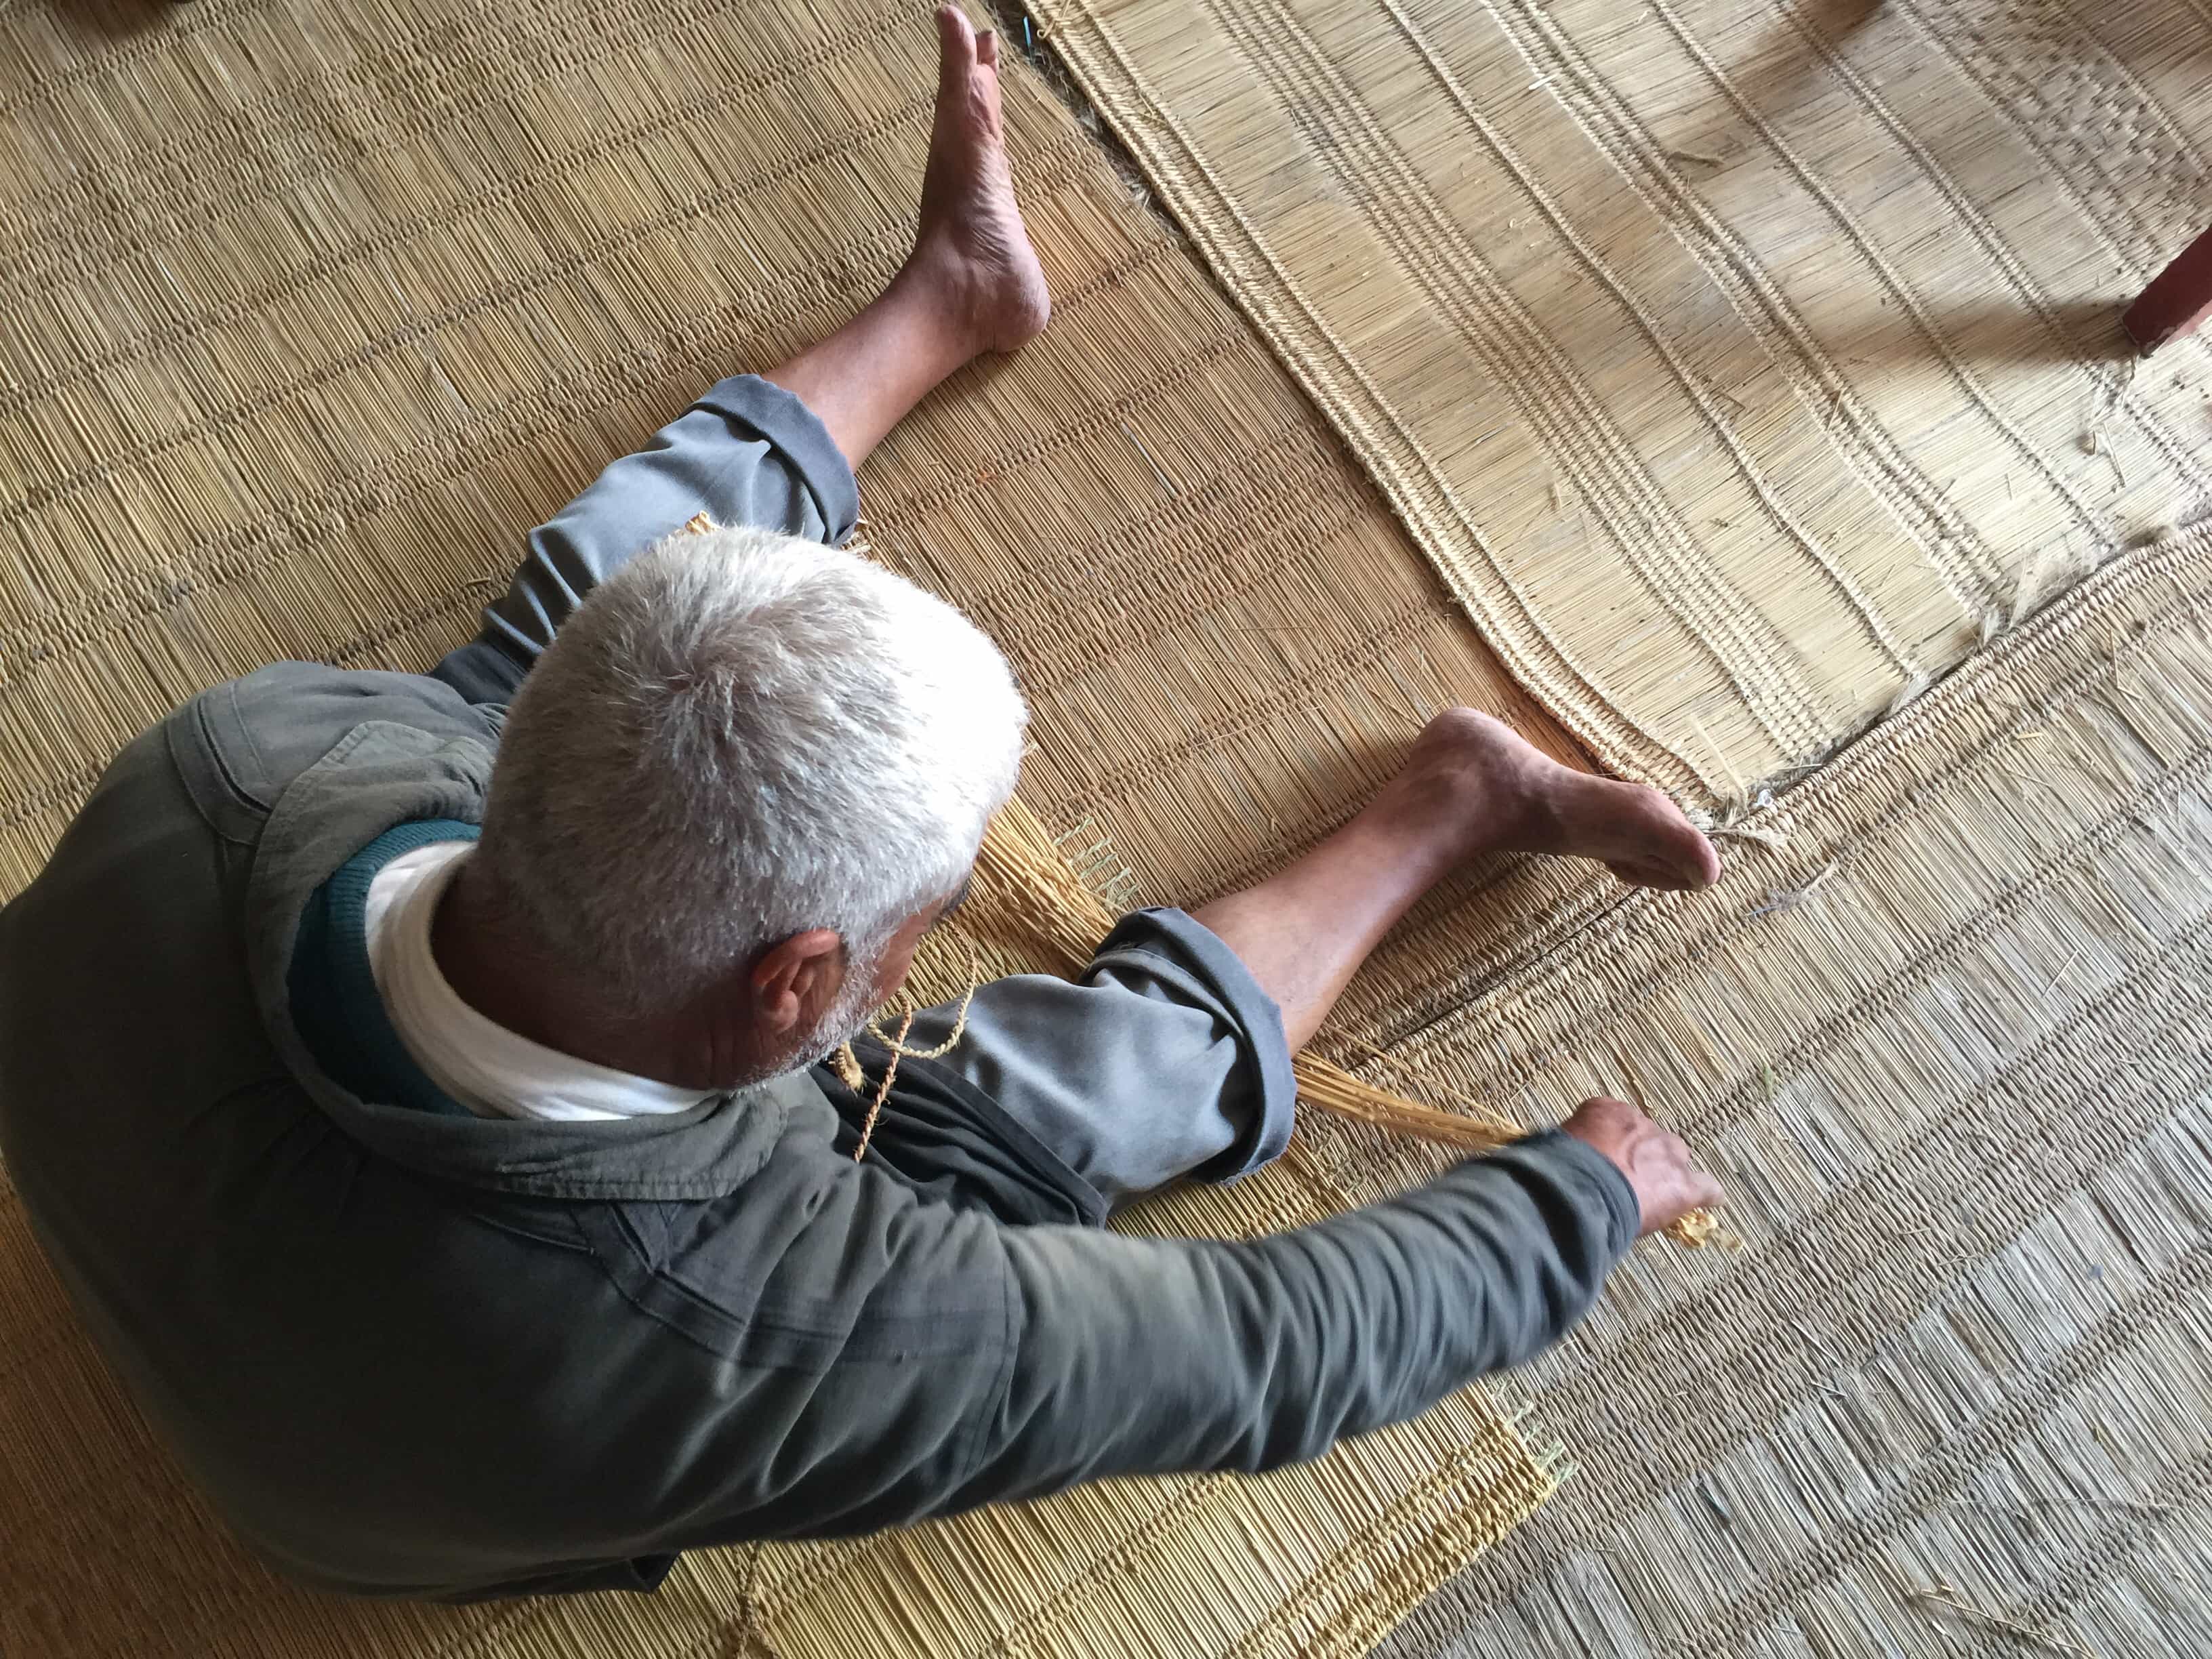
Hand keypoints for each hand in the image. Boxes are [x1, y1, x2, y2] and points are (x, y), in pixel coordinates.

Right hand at [1562, 1097, 1723, 1237]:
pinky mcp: (1683, 1185)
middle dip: (1644, 1157)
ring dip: (1668, 1175)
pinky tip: (1706, 1203)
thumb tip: (1568, 1160)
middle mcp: (1643, 1125)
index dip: (1613, 1146)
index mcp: (1609, 1111)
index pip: (1617, 1124)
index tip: (1605, 1161)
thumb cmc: (1559, 1167)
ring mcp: (1667, 1153)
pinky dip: (1706, 1196)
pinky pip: (1706, 1188)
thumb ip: (1571, 1147)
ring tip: (1657, 1196)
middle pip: (1652, 1139)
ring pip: (1678, 1161)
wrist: (1579, 1189)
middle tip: (1627, 1181)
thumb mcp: (1556, 1145)